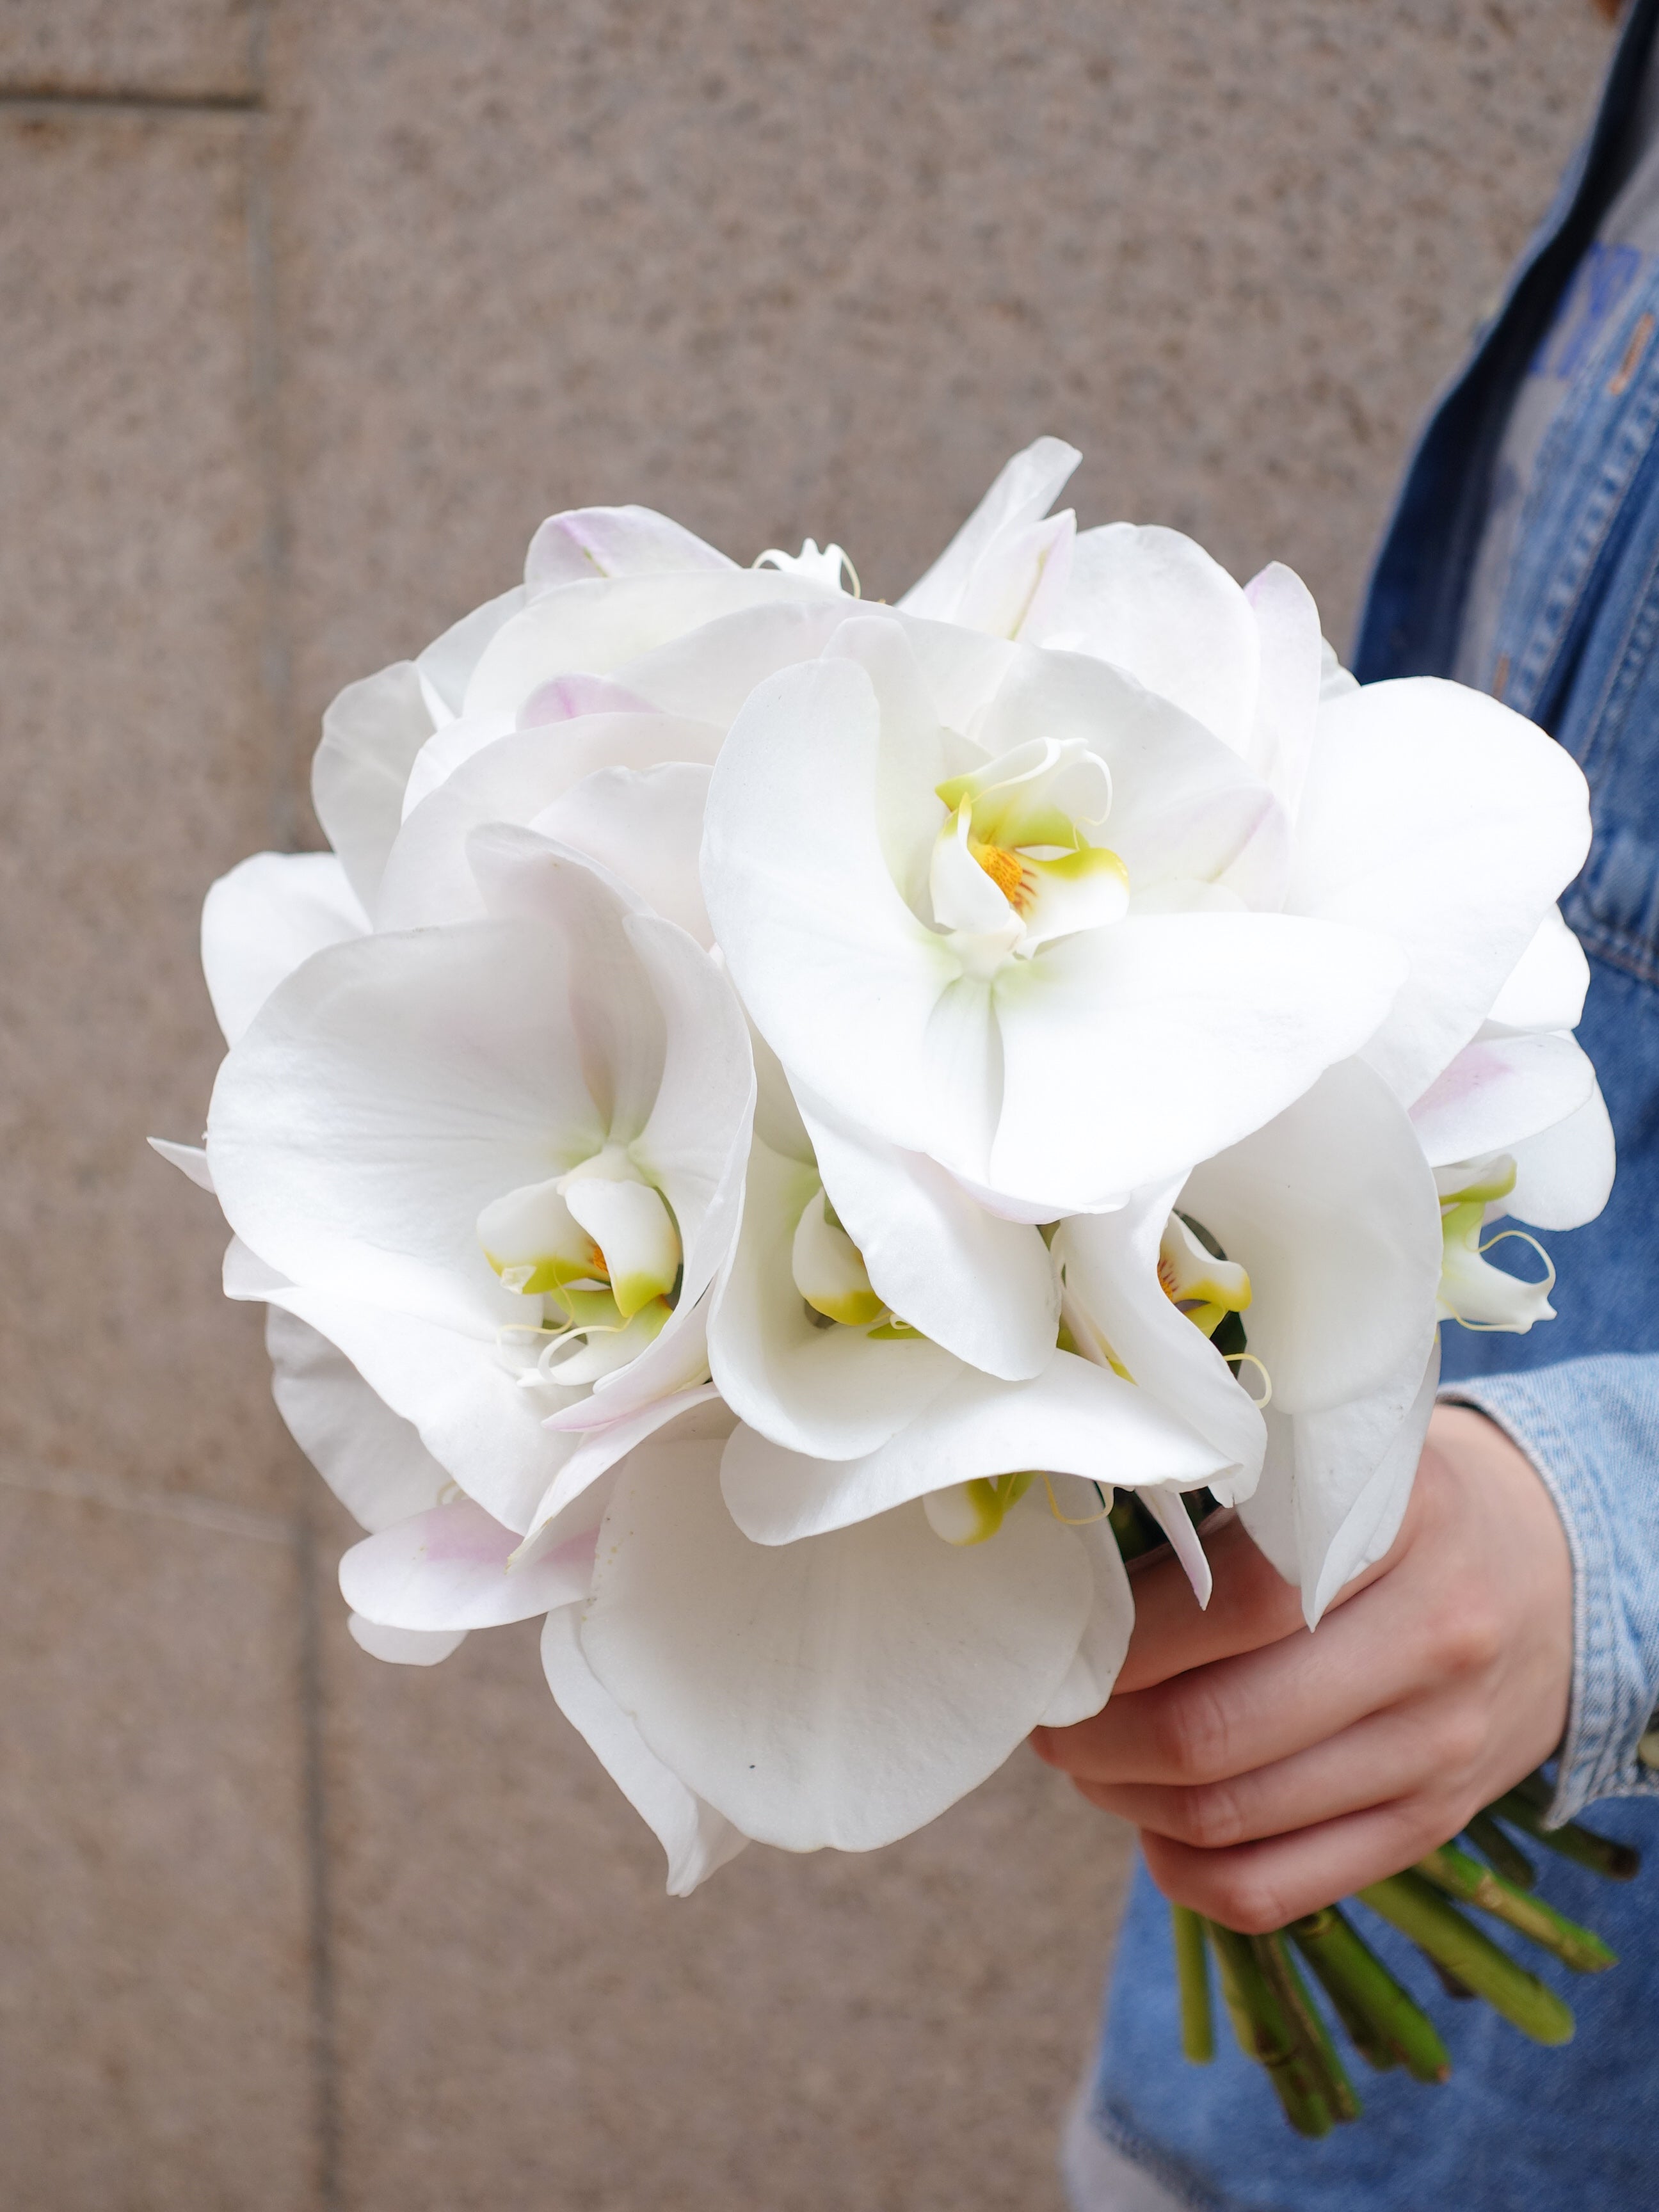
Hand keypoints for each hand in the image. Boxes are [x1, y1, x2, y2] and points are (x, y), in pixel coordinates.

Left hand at [1031, 1405, 1573, 1931]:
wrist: (1549, 1571)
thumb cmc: (1387, 1505)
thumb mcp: (1327, 1464)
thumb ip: (1220, 1508)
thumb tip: (1066, 1585)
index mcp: (1400, 1523)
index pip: (1232, 1602)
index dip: (1123, 1639)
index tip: (1062, 1638)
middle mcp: (1433, 1639)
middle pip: (1214, 1728)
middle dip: (1096, 1734)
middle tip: (1051, 1713)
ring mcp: (1439, 1746)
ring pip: (1231, 1816)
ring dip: (1124, 1798)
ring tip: (1087, 1759)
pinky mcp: (1431, 1826)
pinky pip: (1276, 1890)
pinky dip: (1183, 1872)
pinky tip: (1150, 1828)